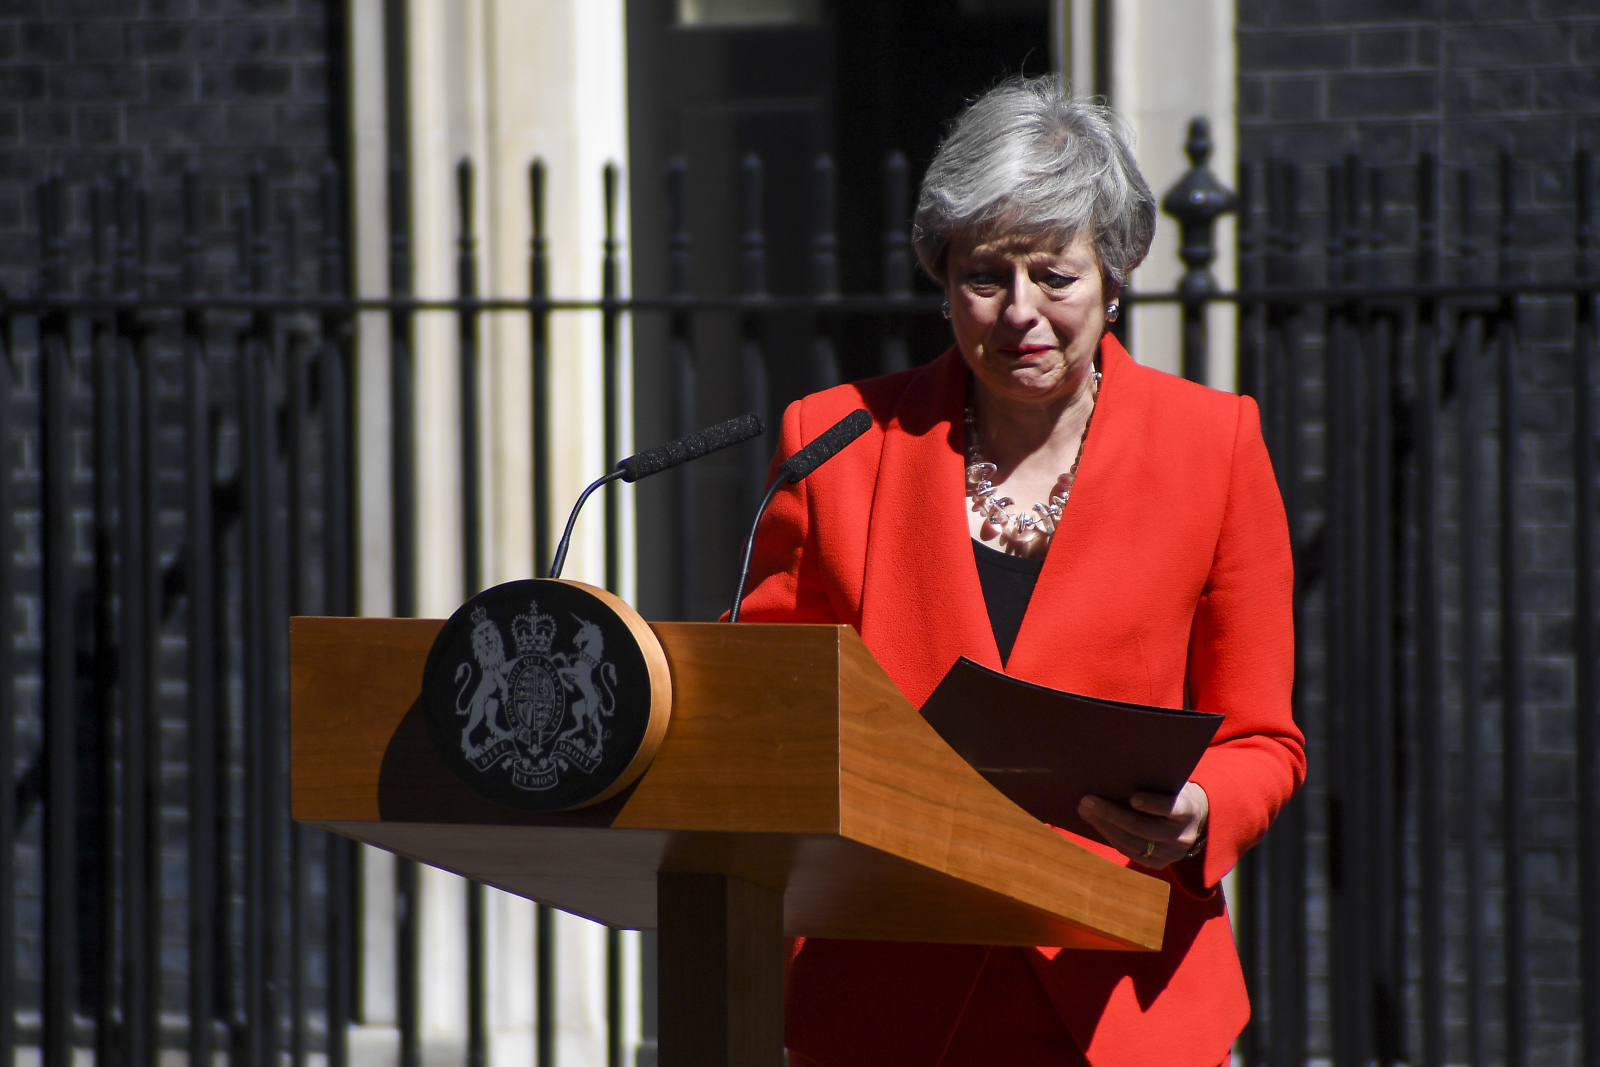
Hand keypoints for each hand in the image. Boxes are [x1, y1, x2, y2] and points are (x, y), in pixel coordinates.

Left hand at [1077, 782, 1208, 869]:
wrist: (1195, 820)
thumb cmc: (1174, 792)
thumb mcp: (1173, 784)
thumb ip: (1154, 781)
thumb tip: (1117, 770)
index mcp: (1188, 811)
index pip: (1171, 808)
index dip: (1152, 804)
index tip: (1133, 798)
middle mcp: (1182, 835)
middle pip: (1142, 828)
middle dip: (1111, 814)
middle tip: (1088, 801)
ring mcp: (1171, 853)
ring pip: (1133, 843)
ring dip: (1105, 826)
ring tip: (1085, 811)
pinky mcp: (1159, 864)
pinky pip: (1130, 853)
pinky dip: (1111, 837)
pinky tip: (1096, 823)